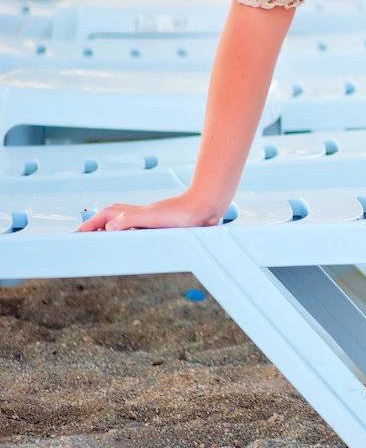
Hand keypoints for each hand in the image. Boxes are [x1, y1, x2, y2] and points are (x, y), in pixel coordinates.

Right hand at [76, 193, 226, 232]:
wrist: (207, 207)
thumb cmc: (182, 212)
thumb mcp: (152, 217)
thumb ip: (129, 220)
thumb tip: (108, 228)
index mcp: (135, 213)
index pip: (106, 217)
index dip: (91, 224)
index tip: (76, 233)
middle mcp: (142, 215)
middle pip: (112, 217)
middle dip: (97, 225)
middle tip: (84, 236)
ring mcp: (153, 219)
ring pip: (126, 222)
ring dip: (113, 228)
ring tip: (102, 238)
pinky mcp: (165, 225)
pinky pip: (140, 228)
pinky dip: (130, 233)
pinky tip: (134, 240)